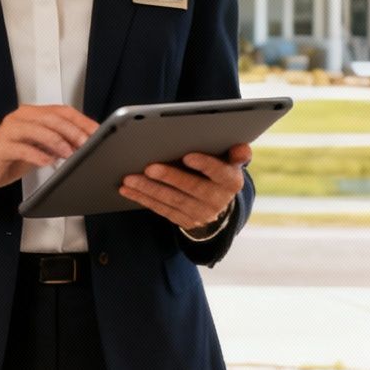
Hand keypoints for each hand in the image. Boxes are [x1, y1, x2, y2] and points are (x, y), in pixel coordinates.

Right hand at [0, 105, 97, 203]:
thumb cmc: (10, 157)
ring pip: (37, 130)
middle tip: (86, 143)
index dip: (81, 121)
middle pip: (51, 118)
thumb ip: (57, 143)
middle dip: (72, 131)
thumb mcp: (38, 148)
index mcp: (31, 114)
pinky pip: (21, 148)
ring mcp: (8, 131)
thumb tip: (84, 145)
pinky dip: (37, 154)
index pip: (61, 111)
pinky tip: (47, 161)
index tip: (96, 132)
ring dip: (57, 142)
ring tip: (70, 153)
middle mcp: (20, 118)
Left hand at [118, 143, 251, 231]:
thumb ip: (236, 153)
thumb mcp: (231, 162)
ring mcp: (200, 213)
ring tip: (130, 178)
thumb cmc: (220, 172)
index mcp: (231, 181)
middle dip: (170, 177)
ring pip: (173, 201)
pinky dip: (143, 200)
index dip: (205, 165)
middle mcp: (217, 200)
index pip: (220, 173)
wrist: (219, 205)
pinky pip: (162, 210)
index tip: (188, 156)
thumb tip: (241, 147)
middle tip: (149, 167)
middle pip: (192, 188)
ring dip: (149, 190)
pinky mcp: (184, 221)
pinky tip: (128, 190)